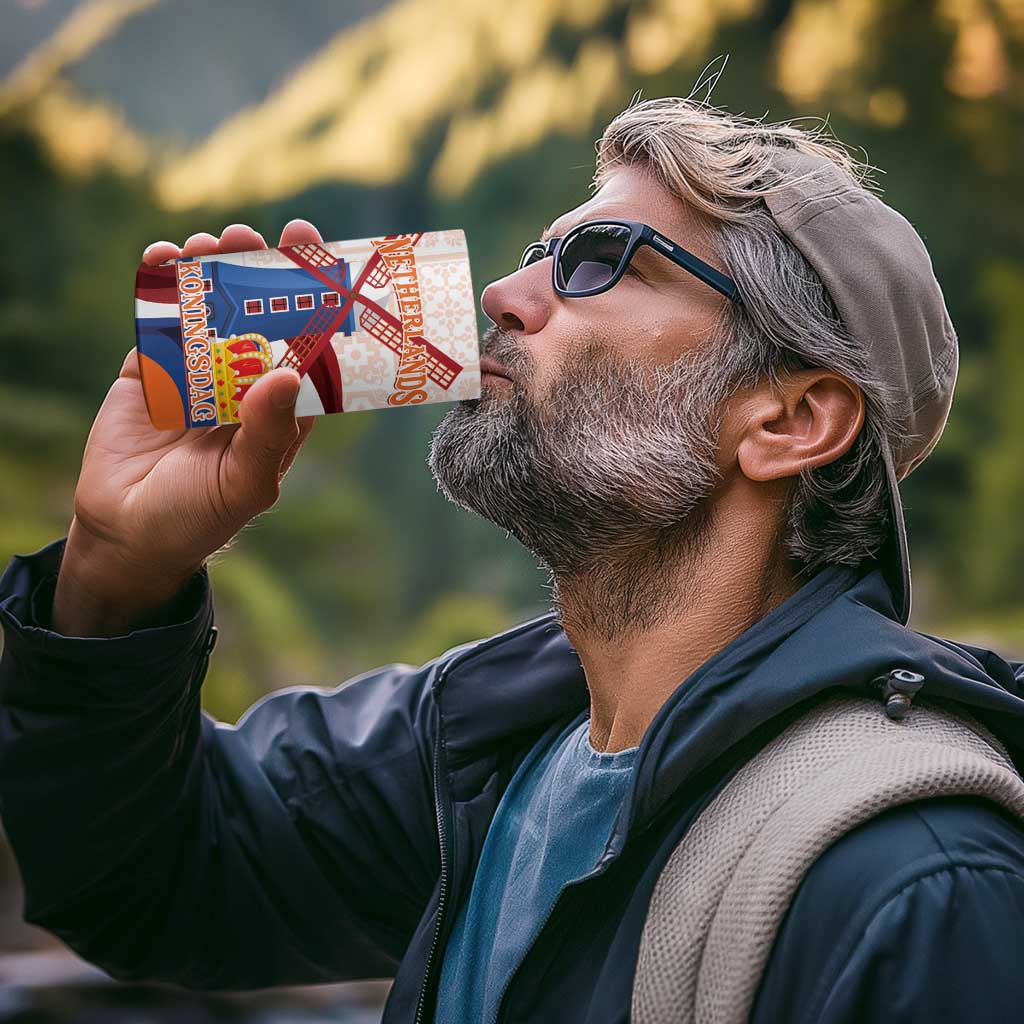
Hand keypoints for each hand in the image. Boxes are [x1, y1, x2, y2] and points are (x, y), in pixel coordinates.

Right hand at [52, 220, 323, 635]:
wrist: (126, 534)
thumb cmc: (199, 517)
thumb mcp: (245, 482)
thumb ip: (268, 433)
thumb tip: (288, 373)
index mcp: (280, 407)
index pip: (306, 345)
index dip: (314, 303)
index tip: (319, 258)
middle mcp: (244, 382)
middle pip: (258, 315)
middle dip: (260, 272)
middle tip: (259, 236)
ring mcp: (196, 372)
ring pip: (209, 308)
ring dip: (212, 270)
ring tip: (211, 243)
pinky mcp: (150, 369)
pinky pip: (159, 320)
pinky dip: (160, 286)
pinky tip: (164, 257)